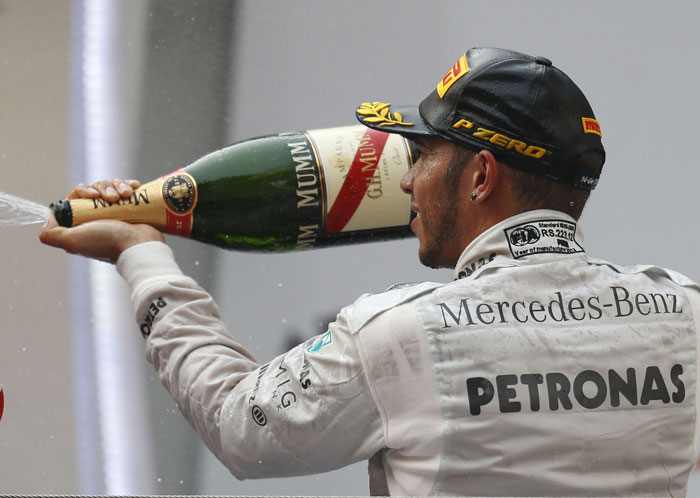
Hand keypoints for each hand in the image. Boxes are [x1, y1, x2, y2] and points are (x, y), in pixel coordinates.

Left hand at [39, 179, 164, 263]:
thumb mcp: (72, 241)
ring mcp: (115, 213)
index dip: (82, 192)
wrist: (140, 245)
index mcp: (82, 224)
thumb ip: (51, 234)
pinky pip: (125, 188)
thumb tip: (49, 219)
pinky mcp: (131, 208)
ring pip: (110, 187)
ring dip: (117, 186)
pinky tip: (134, 188)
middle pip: (93, 189)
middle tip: (111, 198)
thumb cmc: (108, 243)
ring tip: (125, 196)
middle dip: (102, 188)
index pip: (75, 197)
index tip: (92, 196)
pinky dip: (128, 185)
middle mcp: (97, 218)